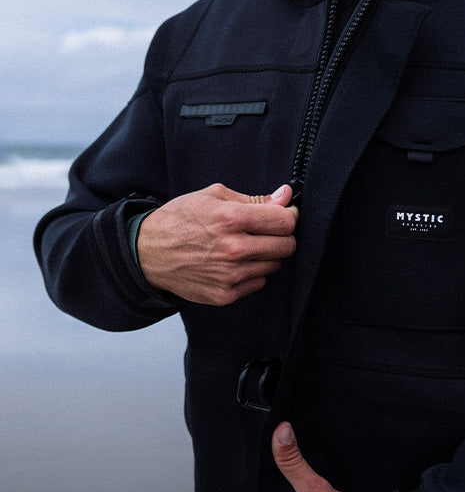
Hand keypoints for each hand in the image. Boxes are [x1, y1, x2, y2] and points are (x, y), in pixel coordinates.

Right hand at [137, 183, 296, 303]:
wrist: (147, 253)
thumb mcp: (213, 196)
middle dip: (282, 236)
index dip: (289, 216)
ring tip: (246, 245)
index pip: (285, 222)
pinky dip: (252, 272)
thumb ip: (254, 198)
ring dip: (267, 255)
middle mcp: (233, 249)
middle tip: (267, 231)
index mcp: (231, 219)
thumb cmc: (179, 220)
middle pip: (286, 246)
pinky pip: (258, 283)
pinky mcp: (224, 294)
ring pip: (274, 265)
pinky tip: (235, 262)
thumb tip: (285, 196)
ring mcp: (229, 275)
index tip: (284, 215)